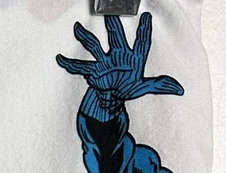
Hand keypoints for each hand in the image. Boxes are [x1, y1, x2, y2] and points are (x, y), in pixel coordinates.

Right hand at [57, 14, 182, 105]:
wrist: (113, 97)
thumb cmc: (129, 88)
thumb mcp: (144, 88)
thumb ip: (160, 85)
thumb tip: (180, 89)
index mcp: (134, 57)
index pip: (142, 42)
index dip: (144, 31)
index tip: (147, 17)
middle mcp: (118, 55)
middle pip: (116, 35)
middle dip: (113, 23)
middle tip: (111, 8)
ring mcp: (104, 62)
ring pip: (94, 46)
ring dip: (85, 37)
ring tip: (77, 27)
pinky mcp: (93, 72)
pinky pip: (80, 66)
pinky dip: (69, 63)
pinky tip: (60, 58)